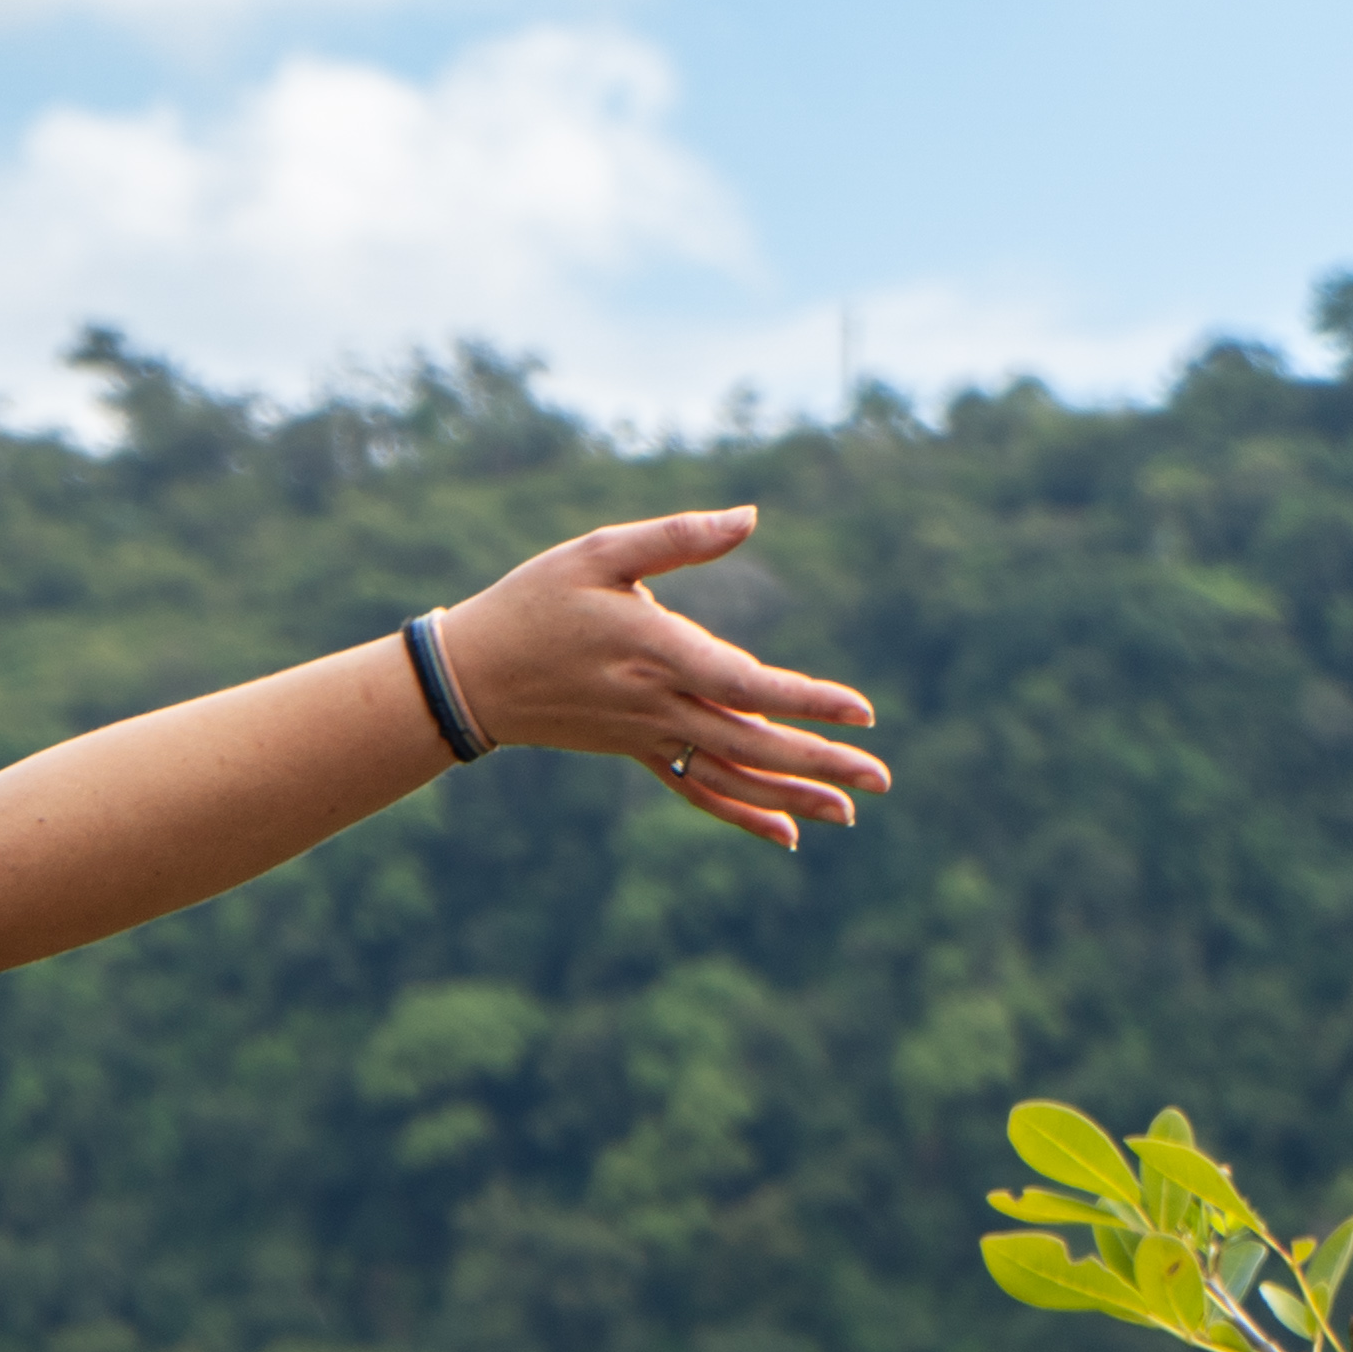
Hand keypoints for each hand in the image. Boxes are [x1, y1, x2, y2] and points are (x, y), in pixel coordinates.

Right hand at [434, 507, 889, 850]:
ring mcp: (647, 734)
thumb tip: (750, 517)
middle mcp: (657, 703)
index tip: (862, 711)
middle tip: (882, 777)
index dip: (804, 701)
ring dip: (792, 795)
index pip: (743, 684)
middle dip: (819, 762)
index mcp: (655, 651)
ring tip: (851, 811)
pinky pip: (697, 789)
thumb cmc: (533, 603)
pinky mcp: (636, 749)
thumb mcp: (598, 552)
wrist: (471, 677)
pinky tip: (787, 833)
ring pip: (730, 773)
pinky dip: (742, 812)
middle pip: (750, 742)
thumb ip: (678, 536)